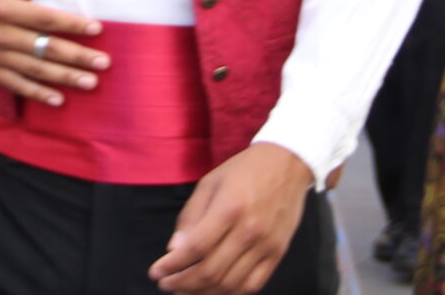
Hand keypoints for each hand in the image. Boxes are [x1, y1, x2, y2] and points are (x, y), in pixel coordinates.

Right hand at [0, 0, 107, 107]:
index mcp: (4, 8)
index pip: (46, 20)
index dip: (73, 25)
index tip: (97, 29)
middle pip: (45, 49)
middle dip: (77, 57)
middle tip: (104, 63)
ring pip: (34, 70)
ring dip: (64, 78)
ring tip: (90, 83)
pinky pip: (15, 84)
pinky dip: (36, 94)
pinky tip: (58, 99)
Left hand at [149, 142, 312, 292]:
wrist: (287, 163)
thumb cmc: (244, 170)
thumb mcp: (210, 183)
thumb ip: (191, 217)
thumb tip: (174, 250)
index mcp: (229, 207)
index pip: (196, 248)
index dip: (172, 265)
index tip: (156, 272)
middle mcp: (250, 229)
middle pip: (211, 271)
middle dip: (182, 283)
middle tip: (166, 284)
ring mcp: (266, 244)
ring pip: (230, 284)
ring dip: (203, 293)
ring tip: (185, 291)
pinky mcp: (277, 253)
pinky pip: (252, 285)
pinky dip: (230, 293)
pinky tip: (213, 291)